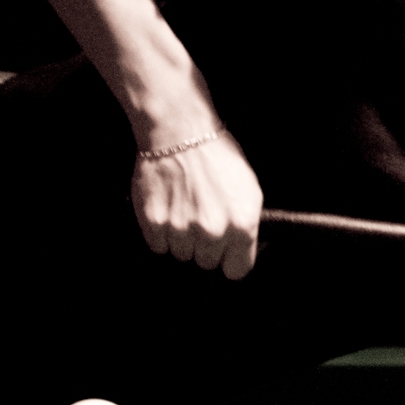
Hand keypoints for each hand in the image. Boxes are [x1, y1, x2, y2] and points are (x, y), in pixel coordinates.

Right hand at [130, 132, 263, 278]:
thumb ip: (247, 225)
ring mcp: (182, 229)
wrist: (180, 133)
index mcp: (242, 224)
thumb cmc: (218, 157)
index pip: (237, 270)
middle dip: (205, 246)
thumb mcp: (249, 190)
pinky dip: (161, 232)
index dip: (231, 260)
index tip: (227, 252)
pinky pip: (158, 245)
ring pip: (181, 255)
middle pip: (207, 263)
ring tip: (185, 208)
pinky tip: (169, 208)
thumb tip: (242, 250)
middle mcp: (213, 231)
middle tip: (202, 217)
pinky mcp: (154, 224)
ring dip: (182, 239)